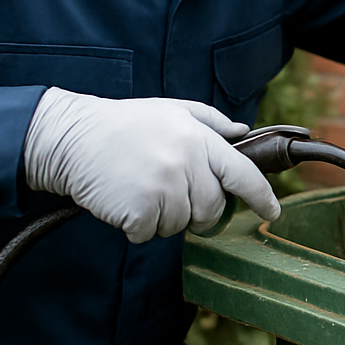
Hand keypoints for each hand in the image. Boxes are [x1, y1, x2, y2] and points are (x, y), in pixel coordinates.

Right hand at [22, 88, 279, 243]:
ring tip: (140, 187)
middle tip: (169, 192)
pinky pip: (151, 234)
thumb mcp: (171, 110)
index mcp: (198, 138)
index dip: (261, 196)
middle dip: (197, 210)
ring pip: (181, 224)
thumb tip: (243, 133)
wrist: (71, 138)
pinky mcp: (140, 210)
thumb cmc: (124, 124)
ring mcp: (163, 187)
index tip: (272, 211)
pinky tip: (124, 200)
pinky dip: (138, 226)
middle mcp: (185, 163)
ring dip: (163, 216)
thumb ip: (211, 122)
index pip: (242, 173)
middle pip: (212, 208)